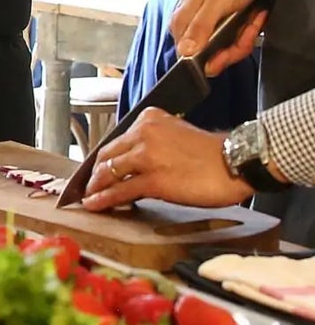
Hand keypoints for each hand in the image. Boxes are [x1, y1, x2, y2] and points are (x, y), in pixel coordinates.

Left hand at [81, 108, 250, 211]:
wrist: (237, 163)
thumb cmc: (212, 154)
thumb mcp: (177, 135)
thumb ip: (153, 143)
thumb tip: (134, 164)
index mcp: (149, 119)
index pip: (117, 141)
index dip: (104, 159)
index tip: (96, 169)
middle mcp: (144, 133)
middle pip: (107, 156)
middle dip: (94, 174)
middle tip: (88, 186)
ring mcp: (147, 156)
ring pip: (109, 172)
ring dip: (96, 188)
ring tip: (89, 198)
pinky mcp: (153, 179)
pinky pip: (120, 190)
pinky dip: (104, 199)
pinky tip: (95, 205)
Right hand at [170, 0, 263, 75]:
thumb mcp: (217, 0)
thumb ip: (201, 25)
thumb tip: (185, 51)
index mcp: (181, 24)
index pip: (195, 58)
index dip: (221, 55)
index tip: (240, 40)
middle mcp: (187, 28)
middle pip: (212, 56)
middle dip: (237, 43)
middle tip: (251, 24)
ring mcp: (200, 26)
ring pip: (224, 48)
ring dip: (244, 35)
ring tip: (253, 17)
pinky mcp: (212, 24)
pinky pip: (230, 39)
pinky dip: (245, 31)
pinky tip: (251, 18)